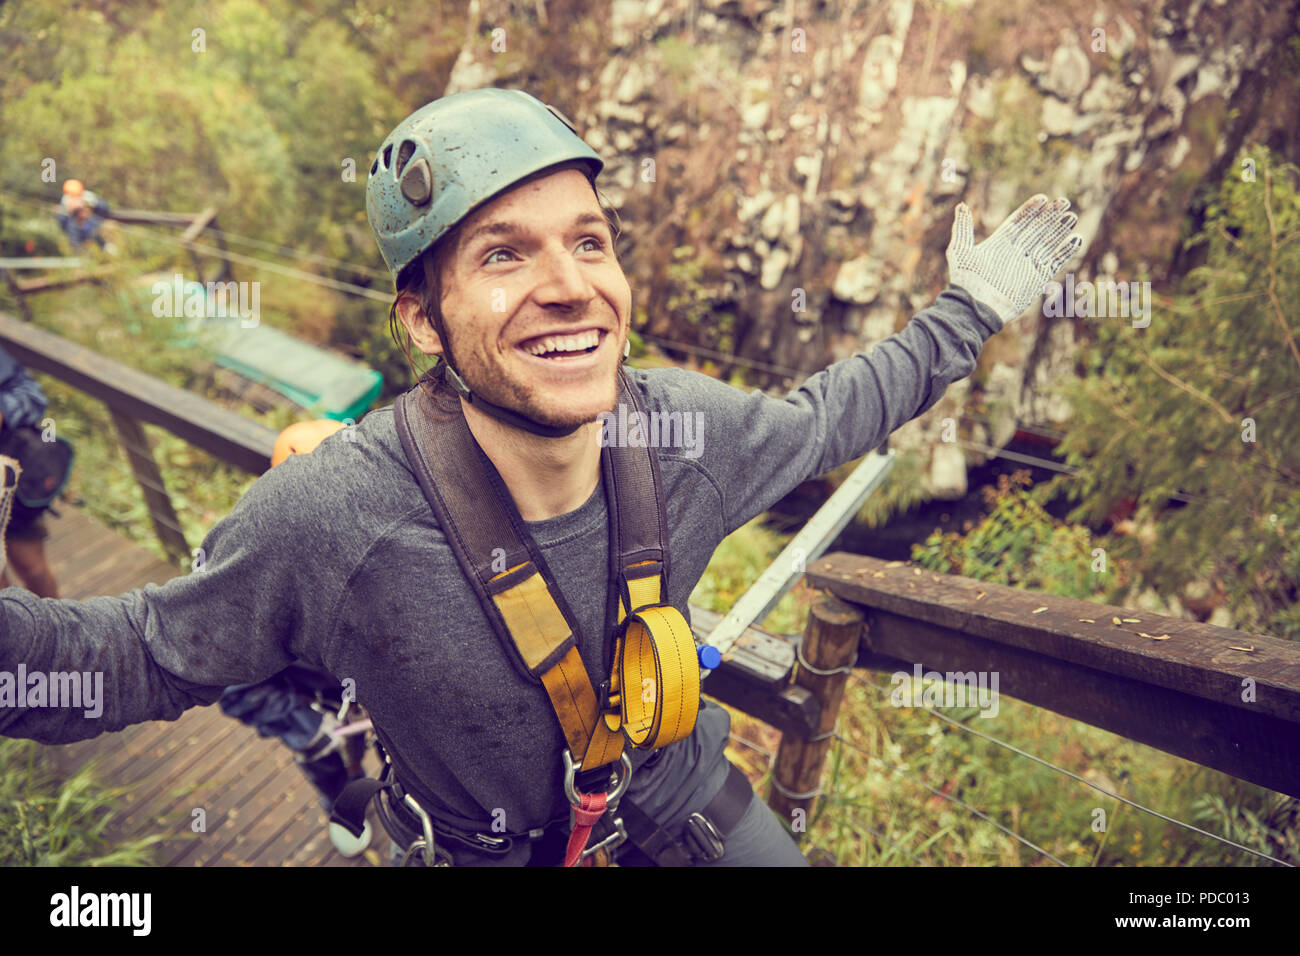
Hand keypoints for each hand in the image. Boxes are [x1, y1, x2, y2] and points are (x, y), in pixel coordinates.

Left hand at [946, 195, 1082, 323]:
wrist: (976, 308)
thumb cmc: (966, 281)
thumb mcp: (960, 251)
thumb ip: (962, 229)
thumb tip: (961, 206)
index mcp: (999, 243)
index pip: (1018, 222)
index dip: (1030, 211)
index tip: (1043, 198)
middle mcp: (1015, 252)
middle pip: (1036, 229)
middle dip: (1050, 216)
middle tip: (1064, 202)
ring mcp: (1027, 265)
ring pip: (1047, 243)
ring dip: (1059, 230)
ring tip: (1071, 216)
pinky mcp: (1037, 279)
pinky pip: (1055, 263)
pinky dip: (1065, 252)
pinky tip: (1076, 239)